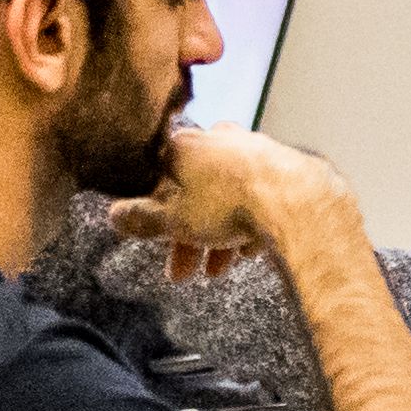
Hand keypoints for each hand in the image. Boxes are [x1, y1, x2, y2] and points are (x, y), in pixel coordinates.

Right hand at [122, 126, 363, 273]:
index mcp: (184, 146)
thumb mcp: (173, 221)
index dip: (156, 216)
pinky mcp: (283, 165)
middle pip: (195, 192)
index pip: (158, 178)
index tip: (158, 242)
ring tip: (220, 268)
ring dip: (219, 234)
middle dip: (189, 235)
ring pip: (228, 197)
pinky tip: (250, 250)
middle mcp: (218, 140)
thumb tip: (115, 215)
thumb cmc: (228, 205)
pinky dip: (250, 223)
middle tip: (187, 271)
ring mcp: (254, 149)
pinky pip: (258, 197)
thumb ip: (142, 219)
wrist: (296, 201)